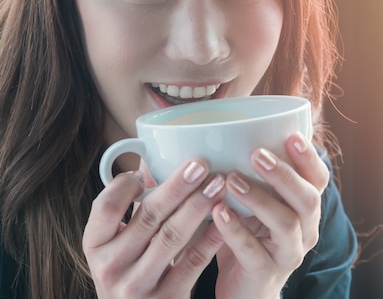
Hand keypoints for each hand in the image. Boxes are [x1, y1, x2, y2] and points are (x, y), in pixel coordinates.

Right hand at [83, 159, 226, 297]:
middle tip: (200, 164)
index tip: (148, 168)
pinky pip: (193, 261)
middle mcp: (111, 266)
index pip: (105, 206)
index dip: (126, 184)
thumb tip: (149, 158)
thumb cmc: (129, 271)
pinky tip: (225, 216)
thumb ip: (130, 206)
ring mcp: (137, 286)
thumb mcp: (118, 243)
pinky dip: (211, 236)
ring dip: (198, 206)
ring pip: (172, 237)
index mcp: (95, 245)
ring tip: (217, 184)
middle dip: (178, 186)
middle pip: (148, 217)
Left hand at [207, 133, 329, 298]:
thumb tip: (225, 134)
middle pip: (308, 198)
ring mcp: (289, 253)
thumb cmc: (249, 236)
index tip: (291, 136)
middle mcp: (306, 230)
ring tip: (231, 180)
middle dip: (284, 174)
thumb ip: (252, 176)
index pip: (318, 179)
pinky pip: (253, 250)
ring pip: (285, 223)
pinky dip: (235, 229)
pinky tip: (218, 212)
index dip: (309, 158)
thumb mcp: (256, 205)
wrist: (244, 290)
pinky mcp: (265, 273)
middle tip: (256, 154)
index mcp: (306, 209)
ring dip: (258, 198)